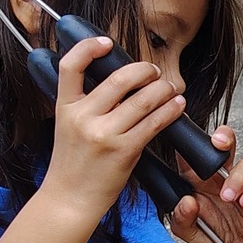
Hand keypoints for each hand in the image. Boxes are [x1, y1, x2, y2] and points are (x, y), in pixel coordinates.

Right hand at [44, 35, 187, 216]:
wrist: (69, 200)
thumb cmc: (73, 165)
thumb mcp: (67, 127)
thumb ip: (84, 104)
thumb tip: (113, 82)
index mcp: (65, 107)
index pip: (71, 66)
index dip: (89, 48)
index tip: (107, 43)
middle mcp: (82, 117)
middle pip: (119, 79)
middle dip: (144, 70)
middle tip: (154, 72)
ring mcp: (103, 134)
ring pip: (142, 99)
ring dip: (163, 89)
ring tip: (170, 89)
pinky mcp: (123, 151)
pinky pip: (154, 123)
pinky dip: (170, 111)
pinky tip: (177, 106)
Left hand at [169, 126, 242, 242]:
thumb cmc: (208, 235)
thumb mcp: (185, 231)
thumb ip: (181, 218)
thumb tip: (187, 202)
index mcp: (198, 179)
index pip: (194, 153)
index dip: (191, 142)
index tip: (189, 139)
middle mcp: (220, 177)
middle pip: (224, 147)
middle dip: (224, 137)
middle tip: (219, 143)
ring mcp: (240, 185)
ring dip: (237, 178)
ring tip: (228, 196)